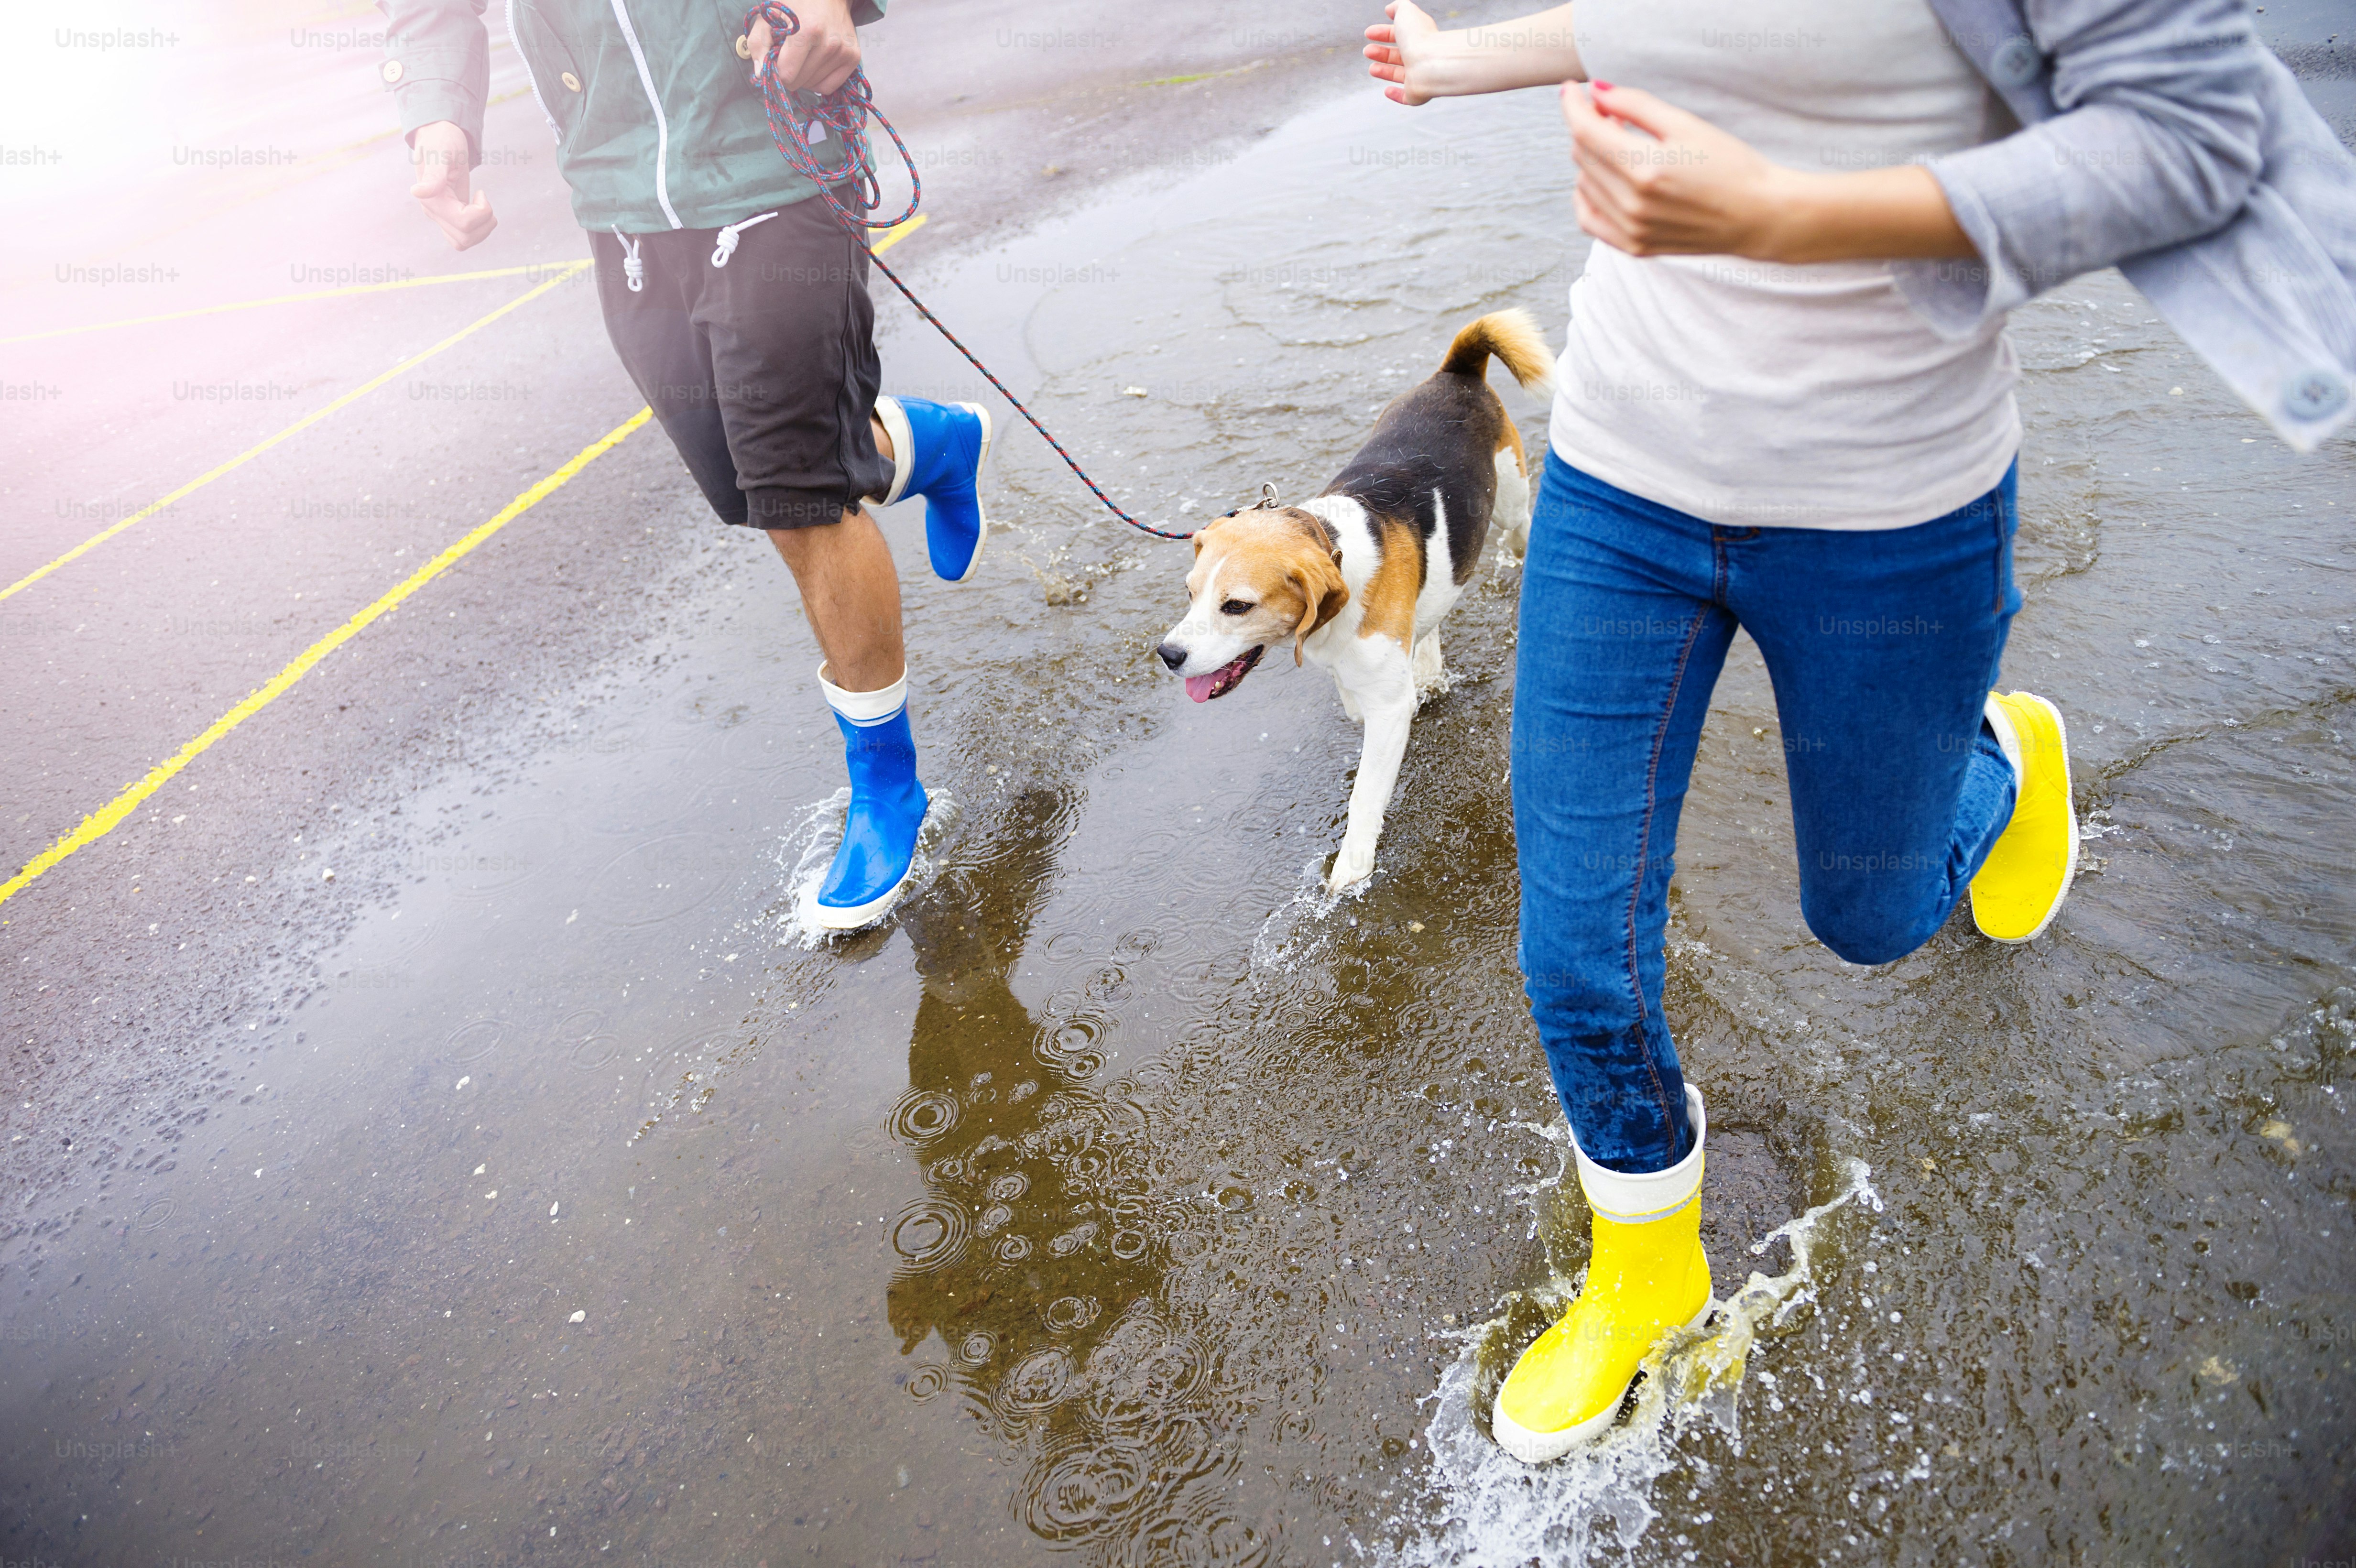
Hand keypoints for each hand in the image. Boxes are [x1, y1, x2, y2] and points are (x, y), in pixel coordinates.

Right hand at [409, 120, 496, 249]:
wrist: (439, 136)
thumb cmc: (441, 140)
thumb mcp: (441, 152)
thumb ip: (433, 175)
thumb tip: (417, 193)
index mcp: (432, 200)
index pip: (464, 223)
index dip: (481, 211)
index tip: (480, 191)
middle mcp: (433, 212)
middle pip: (464, 239)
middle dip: (483, 222)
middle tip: (482, 197)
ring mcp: (440, 216)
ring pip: (463, 242)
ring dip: (482, 229)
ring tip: (482, 204)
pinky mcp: (449, 216)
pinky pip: (463, 237)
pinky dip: (478, 229)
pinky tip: (478, 208)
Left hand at [752, 0, 860, 93]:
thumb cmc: (794, 4)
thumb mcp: (768, 17)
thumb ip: (759, 45)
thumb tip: (760, 76)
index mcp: (808, 31)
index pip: (787, 75)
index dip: (776, 71)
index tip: (776, 59)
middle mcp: (830, 44)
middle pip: (799, 83)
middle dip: (789, 73)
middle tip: (789, 55)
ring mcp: (844, 51)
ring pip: (813, 86)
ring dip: (803, 76)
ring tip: (803, 56)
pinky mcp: (853, 57)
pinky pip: (830, 87)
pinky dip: (818, 81)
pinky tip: (814, 65)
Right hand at [1363, 0, 1442, 104]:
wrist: (1433, 64)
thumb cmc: (1420, 38)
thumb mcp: (1406, 12)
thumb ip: (1398, 7)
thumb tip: (1390, 9)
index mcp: (1419, 36)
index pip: (1400, 34)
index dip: (1383, 33)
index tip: (1368, 33)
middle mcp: (1421, 56)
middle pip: (1399, 54)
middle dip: (1381, 52)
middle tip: (1367, 51)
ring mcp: (1420, 76)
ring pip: (1400, 75)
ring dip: (1384, 71)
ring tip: (1372, 68)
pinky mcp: (1417, 94)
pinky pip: (1406, 97)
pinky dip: (1396, 95)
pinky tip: (1387, 91)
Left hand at [1561, 82, 1780, 257]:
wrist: (1759, 216)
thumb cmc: (1731, 167)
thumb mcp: (1686, 124)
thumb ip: (1636, 106)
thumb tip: (1596, 91)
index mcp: (1645, 170)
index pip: (1586, 132)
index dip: (1573, 106)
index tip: (1571, 90)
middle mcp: (1632, 205)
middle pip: (1583, 156)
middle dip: (1588, 127)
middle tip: (1609, 112)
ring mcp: (1631, 230)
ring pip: (1584, 184)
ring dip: (1592, 158)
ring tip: (1620, 142)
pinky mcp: (1634, 247)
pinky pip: (1589, 220)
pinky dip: (1587, 195)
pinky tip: (1603, 179)